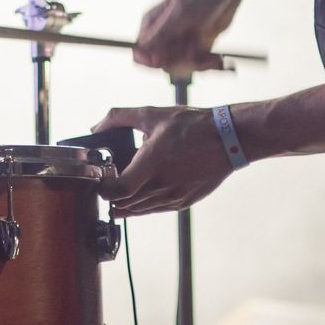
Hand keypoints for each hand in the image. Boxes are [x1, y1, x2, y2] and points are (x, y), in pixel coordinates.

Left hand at [93, 106, 231, 215]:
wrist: (228, 139)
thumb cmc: (191, 125)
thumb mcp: (151, 114)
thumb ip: (118, 117)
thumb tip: (96, 127)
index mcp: (152, 162)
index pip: (119, 190)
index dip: (105, 189)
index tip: (100, 181)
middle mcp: (162, 183)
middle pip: (126, 202)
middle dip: (112, 195)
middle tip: (105, 184)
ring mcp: (174, 196)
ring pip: (139, 209)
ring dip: (125, 203)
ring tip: (117, 192)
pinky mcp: (184, 201)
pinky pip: (155, 210)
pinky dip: (142, 206)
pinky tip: (136, 198)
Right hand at [133, 0, 241, 73]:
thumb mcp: (179, 14)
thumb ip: (160, 34)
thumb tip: (140, 52)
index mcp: (151, 25)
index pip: (140, 53)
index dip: (152, 62)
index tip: (169, 60)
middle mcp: (163, 36)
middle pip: (161, 64)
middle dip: (179, 62)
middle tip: (195, 53)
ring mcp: (179, 43)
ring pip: (179, 67)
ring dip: (195, 64)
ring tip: (208, 54)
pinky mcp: (194, 48)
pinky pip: (195, 65)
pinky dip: (205, 64)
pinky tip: (213, 57)